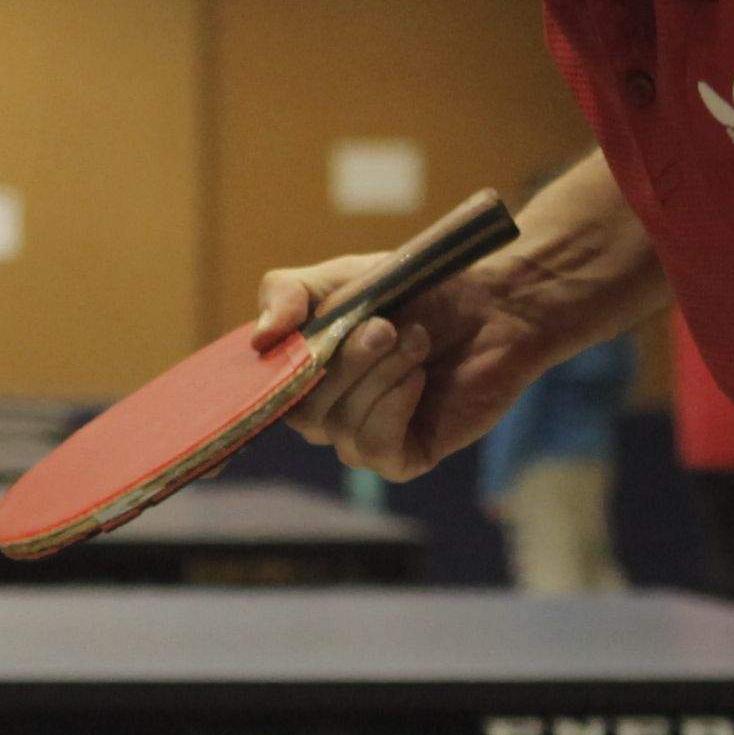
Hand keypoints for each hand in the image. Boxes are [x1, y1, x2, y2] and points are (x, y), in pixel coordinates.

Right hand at [254, 246, 588, 483]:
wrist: (493, 304)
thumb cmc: (416, 290)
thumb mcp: (341, 277)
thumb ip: (288, 293)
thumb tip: (260, 340)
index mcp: (298, 374)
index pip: (250, 405)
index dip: (239, 411)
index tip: (243, 401)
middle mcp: (322, 414)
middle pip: (300, 410)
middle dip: (344, 362)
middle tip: (384, 324)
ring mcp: (361, 438)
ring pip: (339, 427)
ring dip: (379, 374)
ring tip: (415, 339)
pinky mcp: (403, 457)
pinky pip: (375, 446)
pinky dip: (396, 403)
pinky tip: (421, 376)